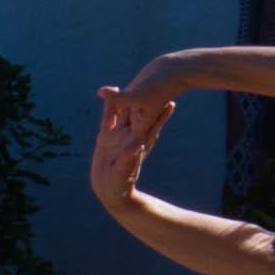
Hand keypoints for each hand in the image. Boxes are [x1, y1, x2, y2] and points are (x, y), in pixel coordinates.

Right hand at [92, 78, 180, 193]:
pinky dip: (109, 107)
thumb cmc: (120, 184)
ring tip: (134, 84)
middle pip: (140, 115)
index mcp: (138, 144)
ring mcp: (118, 136)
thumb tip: (137, 144)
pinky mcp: (105, 138)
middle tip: (160, 86)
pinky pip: (107, 119)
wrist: (110, 190)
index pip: (151, 127)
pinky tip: (110, 95)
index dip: (160, 115)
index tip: (169, 102)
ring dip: (128, 100)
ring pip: (124, 114)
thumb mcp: (124, 171)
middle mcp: (130, 137)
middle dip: (149, 102)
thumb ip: (128, 157)